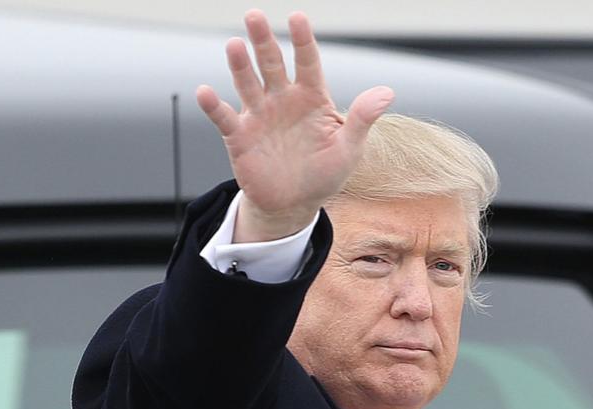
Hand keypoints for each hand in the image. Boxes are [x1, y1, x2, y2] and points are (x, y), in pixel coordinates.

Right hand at [196, 10, 394, 242]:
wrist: (294, 205)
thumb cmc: (325, 174)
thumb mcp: (349, 149)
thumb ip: (362, 119)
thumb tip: (387, 92)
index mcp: (311, 98)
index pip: (307, 62)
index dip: (302, 40)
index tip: (297, 17)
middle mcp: (282, 99)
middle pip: (271, 63)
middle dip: (263, 40)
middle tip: (254, 15)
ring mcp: (259, 115)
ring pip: (247, 83)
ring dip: (240, 65)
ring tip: (235, 45)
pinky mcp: (239, 136)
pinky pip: (223, 117)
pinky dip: (213, 106)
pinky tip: (205, 92)